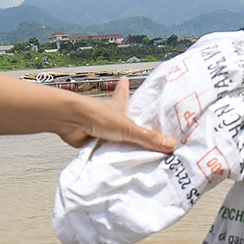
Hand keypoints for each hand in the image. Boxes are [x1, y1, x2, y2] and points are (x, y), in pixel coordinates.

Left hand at [58, 78, 174, 151]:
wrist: (71, 122)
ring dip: (121, 142)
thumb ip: (148, 138)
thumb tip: (171, 145)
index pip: (123, 93)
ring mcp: (99, 128)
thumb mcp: (128, 128)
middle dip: (127, 119)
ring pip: (113, 135)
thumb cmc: (97, 116)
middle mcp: (108, 115)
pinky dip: (111, 156)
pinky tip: (118, 163)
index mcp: (118, 105)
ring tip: (135, 151)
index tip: (125, 79)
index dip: (125, 87)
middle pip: (119, 116)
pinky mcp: (92, 141)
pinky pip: (106, 150)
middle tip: (139, 124)